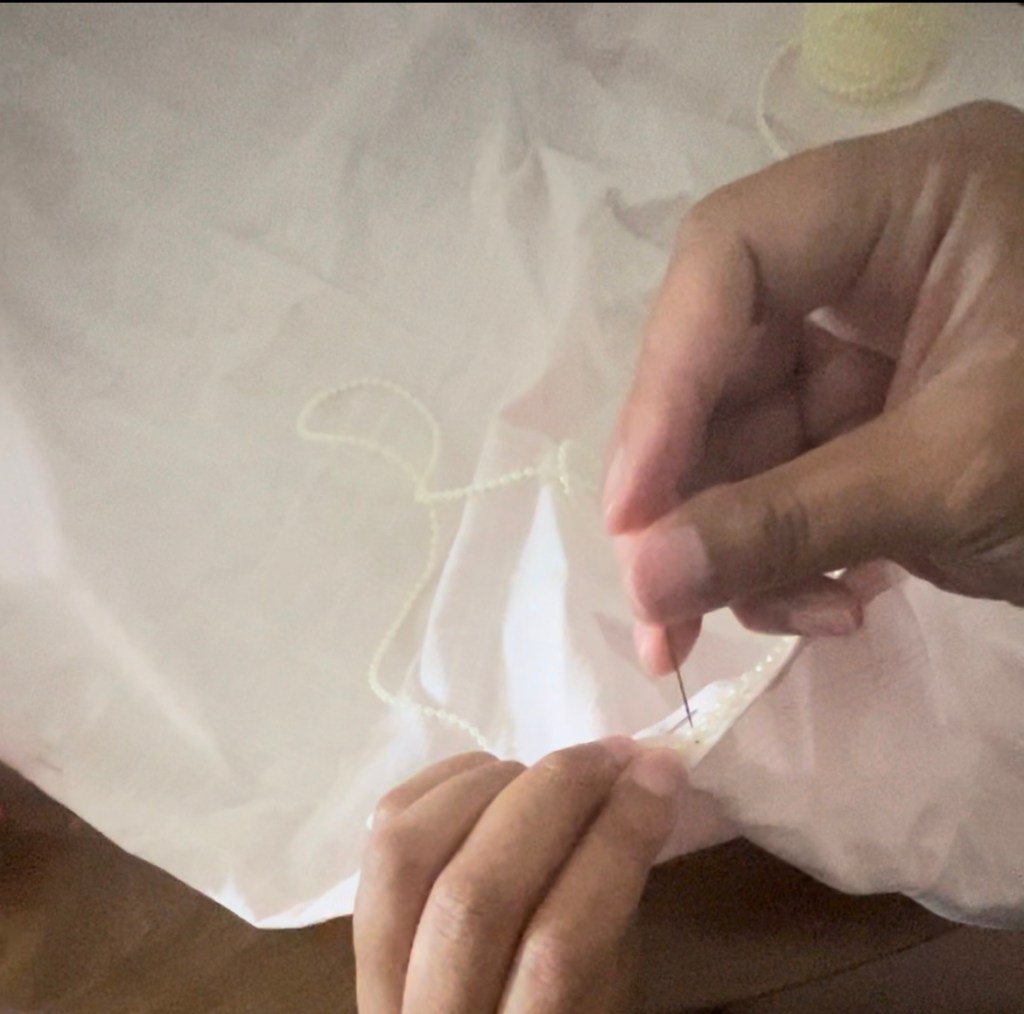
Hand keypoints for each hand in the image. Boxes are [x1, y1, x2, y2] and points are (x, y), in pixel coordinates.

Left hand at [353, 740, 682, 1012]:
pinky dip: (444, 782)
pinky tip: (493, 774)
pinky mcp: (355, 920)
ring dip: (493, 788)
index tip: (661, 773)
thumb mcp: (607, 990)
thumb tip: (636, 786)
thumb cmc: (561, 1013)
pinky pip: (383, 830)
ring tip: (552, 770)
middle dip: (555, 798)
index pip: (560, 947)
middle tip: (613, 753)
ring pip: (410, 857)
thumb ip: (610, 903)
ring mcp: (376, 975)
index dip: (615, 842)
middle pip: (476, 895)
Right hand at [603, 101, 1023, 672]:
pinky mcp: (871, 414)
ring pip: (747, 437)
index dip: (664, 383)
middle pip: (723, 362)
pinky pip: (789, 476)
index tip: (631, 512)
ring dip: (747, 543)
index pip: (733, 258)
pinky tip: (828, 607)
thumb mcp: (958, 476)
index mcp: (907, 199)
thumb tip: (638, 584)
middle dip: (696, 496)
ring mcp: (867, 341)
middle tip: (660, 609)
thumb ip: (790, 522)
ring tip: (795, 621)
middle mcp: (868, 256)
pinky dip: (791, 550)